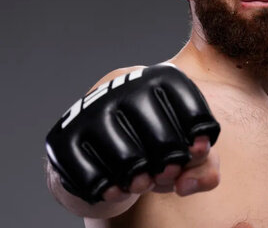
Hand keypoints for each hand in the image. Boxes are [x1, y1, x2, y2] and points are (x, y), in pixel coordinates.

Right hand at [46, 64, 220, 203]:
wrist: (102, 137)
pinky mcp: (64, 137)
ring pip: (129, 160)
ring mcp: (93, 109)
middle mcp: (127, 84)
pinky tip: (117, 188)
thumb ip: (204, 165)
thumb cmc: (153, 140)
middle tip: (166, 173)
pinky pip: (93, 177)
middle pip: (164, 141)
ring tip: (142, 181)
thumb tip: (186, 184)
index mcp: (164, 76)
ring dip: (141, 181)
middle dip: (169, 167)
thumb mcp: (185, 148)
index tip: (193, 153)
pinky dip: (110, 190)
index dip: (198, 144)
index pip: (195, 116)